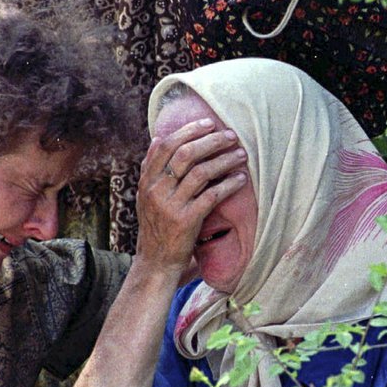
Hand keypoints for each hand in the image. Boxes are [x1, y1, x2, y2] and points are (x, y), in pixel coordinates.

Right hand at [136, 117, 246, 270]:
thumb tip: (157, 139)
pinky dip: (229, 184)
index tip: (208, 123)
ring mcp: (171, 206)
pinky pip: (212, 195)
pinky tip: (241, 179)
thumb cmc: (156, 227)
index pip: (165, 145)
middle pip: (185, 154)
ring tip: (241, 154)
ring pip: (201, 172)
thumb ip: (151, 170)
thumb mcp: (145, 197)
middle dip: (211, 141)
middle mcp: (156, 191)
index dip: (187, 130)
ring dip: (225, 160)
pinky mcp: (186, 221)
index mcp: (146, 182)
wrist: (156, 262)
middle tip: (230, 136)